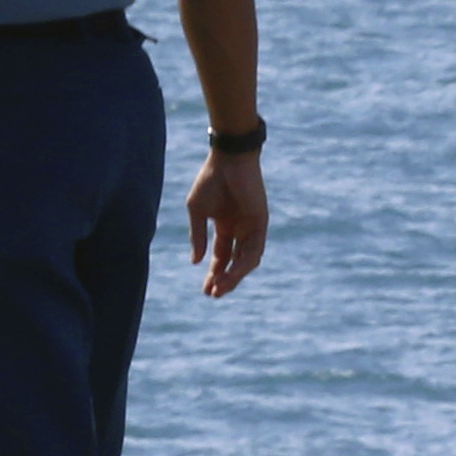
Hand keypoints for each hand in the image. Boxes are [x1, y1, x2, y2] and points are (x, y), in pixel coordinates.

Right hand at [187, 151, 266, 297]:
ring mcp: (251, 227)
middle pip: (234, 262)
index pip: (221, 256)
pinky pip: (255, 248)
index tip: (205, 290)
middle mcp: (240, 230)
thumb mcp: (197, 212)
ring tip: (221, 287)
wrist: (228, 160)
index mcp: (224, 226)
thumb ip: (197, 236)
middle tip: (213, 295)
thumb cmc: (210, 181)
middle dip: (224, 279)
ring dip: (234, 275)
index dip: (213, 273)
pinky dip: (244, 263)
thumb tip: (195, 261)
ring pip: (246, 259)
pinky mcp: (260, 222)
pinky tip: (232, 273)